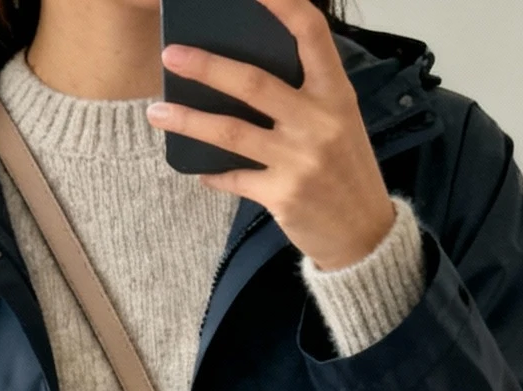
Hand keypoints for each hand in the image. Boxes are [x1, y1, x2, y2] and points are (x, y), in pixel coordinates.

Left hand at [149, 0, 395, 271]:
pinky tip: (197, 168)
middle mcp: (319, 121)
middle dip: (206, 66)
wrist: (365, 236)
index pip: (310, 32)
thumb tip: (246, 73)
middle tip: (170, 54)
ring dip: (189, 120)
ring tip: (157, 112)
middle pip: (253, 82)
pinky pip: (235, 178)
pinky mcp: (283, 195)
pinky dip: (213, 173)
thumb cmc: (346, 169)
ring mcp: (300, 160)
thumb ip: (305, 94)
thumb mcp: (340, 120)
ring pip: (232, 132)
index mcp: (336, 92)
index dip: (281, 2)